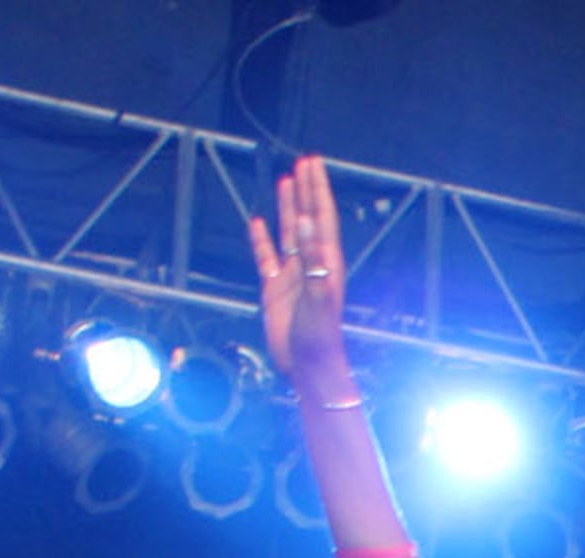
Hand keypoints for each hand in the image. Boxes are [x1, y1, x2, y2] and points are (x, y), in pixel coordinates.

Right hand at [245, 155, 353, 390]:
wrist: (308, 367)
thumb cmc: (320, 336)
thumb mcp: (319, 296)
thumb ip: (312, 259)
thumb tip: (306, 223)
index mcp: (327, 263)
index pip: (321, 217)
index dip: (317, 190)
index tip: (313, 163)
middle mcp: (312, 264)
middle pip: (308, 218)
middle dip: (306, 190)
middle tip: (304, 162)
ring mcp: (293, 275)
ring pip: (289, 233)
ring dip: (288, 208)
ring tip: (286, 181)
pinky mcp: (275, 289)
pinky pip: (266, 257)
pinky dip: (261, 239)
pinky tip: (258, 222)